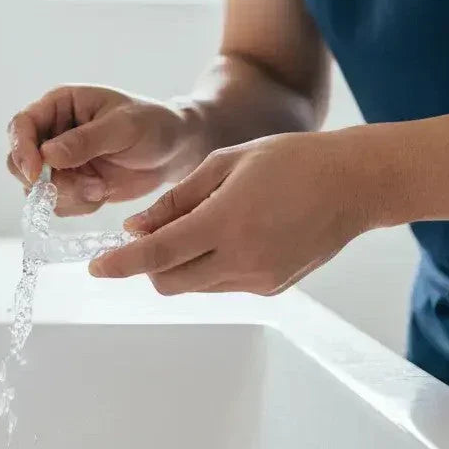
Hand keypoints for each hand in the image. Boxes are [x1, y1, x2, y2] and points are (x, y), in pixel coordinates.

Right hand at [7, 85, 192, 215]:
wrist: (176, 150)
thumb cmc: (153, 124)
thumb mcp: (123, 127)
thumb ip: (85, 140)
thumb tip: (47, 154)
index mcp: (59, 106)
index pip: (21, 126)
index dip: (21, 149)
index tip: (36, 173)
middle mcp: (53, 133)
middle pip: (19, 162)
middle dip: (46, 181)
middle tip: (85, 186)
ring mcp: (60, 163)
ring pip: (38, 189)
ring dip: (67, 196)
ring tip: (101, 188)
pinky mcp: (72, 185)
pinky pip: (58, 204)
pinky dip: (78, 205)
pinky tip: (103, 193)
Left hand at [89, 131, 377, 294]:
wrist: (354, 183)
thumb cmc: (289, 160)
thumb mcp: (224, 165)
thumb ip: (176, 200)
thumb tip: (136, 229)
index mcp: (225, 223)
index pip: (157, 255)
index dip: (120, 264)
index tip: (95, 268)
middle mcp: (241, 260)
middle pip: (169, 281)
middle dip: (149, 264)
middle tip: (149, 235)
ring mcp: (259, 279)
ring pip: (195, 285)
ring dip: (181, 264)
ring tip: (203, 223)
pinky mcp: (272, 287)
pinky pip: (222, 284)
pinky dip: (210, 266)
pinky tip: (231, 234)